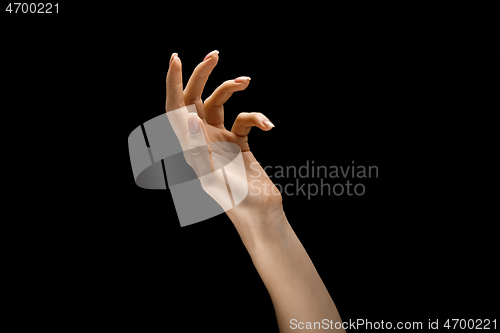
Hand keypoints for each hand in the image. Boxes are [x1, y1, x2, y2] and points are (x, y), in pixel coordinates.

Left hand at [165, 51, 282, 229]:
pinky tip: (267, 126)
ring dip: (231, 90)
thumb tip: (187, 118)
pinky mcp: (238, 144)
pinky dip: (255, 117)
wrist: (262, 216)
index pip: (174, 109)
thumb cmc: (236, 204)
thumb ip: (198, 150)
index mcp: (189, 148)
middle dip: (202, 76)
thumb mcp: (214, 178)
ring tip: (246, 81)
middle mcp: (201, 141)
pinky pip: (243, 120)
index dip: (173, 83)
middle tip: (214, 56)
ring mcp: (219, 141)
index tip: (176, 59)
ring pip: (219, 104)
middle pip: (195, 99)